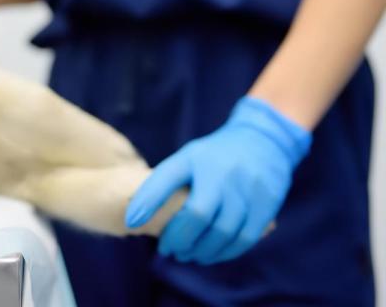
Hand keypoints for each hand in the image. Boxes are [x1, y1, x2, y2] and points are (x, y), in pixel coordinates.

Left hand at [124, 97, 311, 263]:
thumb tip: (132, 218)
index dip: (147, 202)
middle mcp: (222, 173)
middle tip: (168, 250)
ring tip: (187, 255)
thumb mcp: (185, 160)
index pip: (166, 179)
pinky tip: (211, 255)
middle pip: (198, 215)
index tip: (130, 224)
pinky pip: (244, 238)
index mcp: (196, 159)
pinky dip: (224, 252)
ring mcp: (247, 190)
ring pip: (223, 232)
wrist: (263, 142)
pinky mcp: (266, 206)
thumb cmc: (213, 158)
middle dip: (179, 238)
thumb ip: (162, 184)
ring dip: (201, 251)